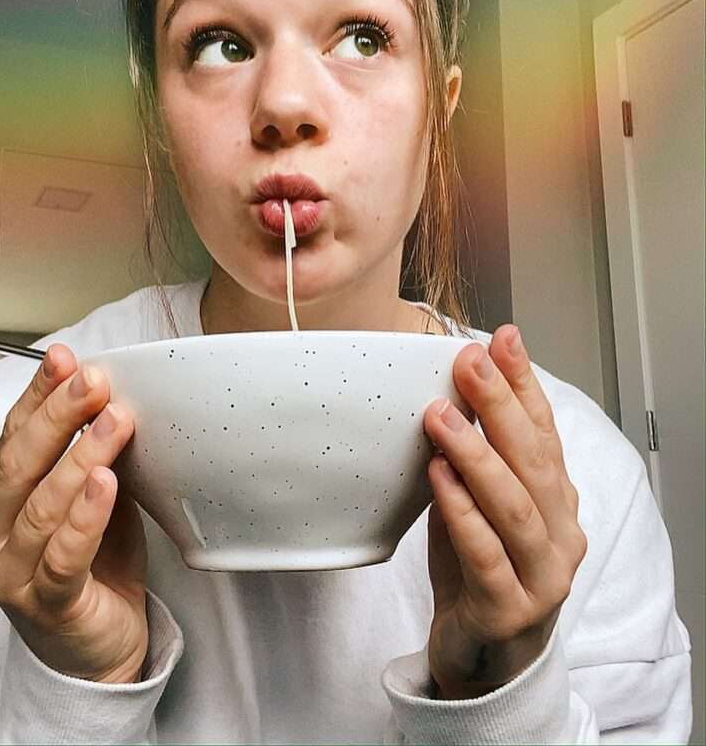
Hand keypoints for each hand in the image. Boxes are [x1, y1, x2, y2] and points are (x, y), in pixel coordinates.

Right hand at [0, 344, 148, 682]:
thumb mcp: (92, 498)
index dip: (37, 395)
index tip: (64, 358)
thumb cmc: (94, 564)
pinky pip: (63, 556)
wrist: (100, 650)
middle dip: (58, 415)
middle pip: (20, 464)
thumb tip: (111, 396)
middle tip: (93, 381)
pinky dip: (85, 516)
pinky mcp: (47, 605)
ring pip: (41, 507)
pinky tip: (105, 483)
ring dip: (81, 457)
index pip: (13, 436)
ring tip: (114, 421)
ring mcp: (13, 574)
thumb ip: (91, 455)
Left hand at [422, 325, 586, 699]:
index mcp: (557, 502)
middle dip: (501, 405)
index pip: (545, 431)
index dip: (524, 384)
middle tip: (469, 362)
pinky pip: (484, 555)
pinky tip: (438, 477)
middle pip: (533, 461)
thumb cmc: (479, 571)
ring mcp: (541, 577)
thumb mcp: (480, 504)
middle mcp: (561, 535)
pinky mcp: (508, 611)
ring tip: (441, 414)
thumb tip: (451, 390)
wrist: (481, 659)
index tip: (504, 338)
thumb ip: (475, 457)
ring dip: (477, 454)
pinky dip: (461, 512)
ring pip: (514, 506)